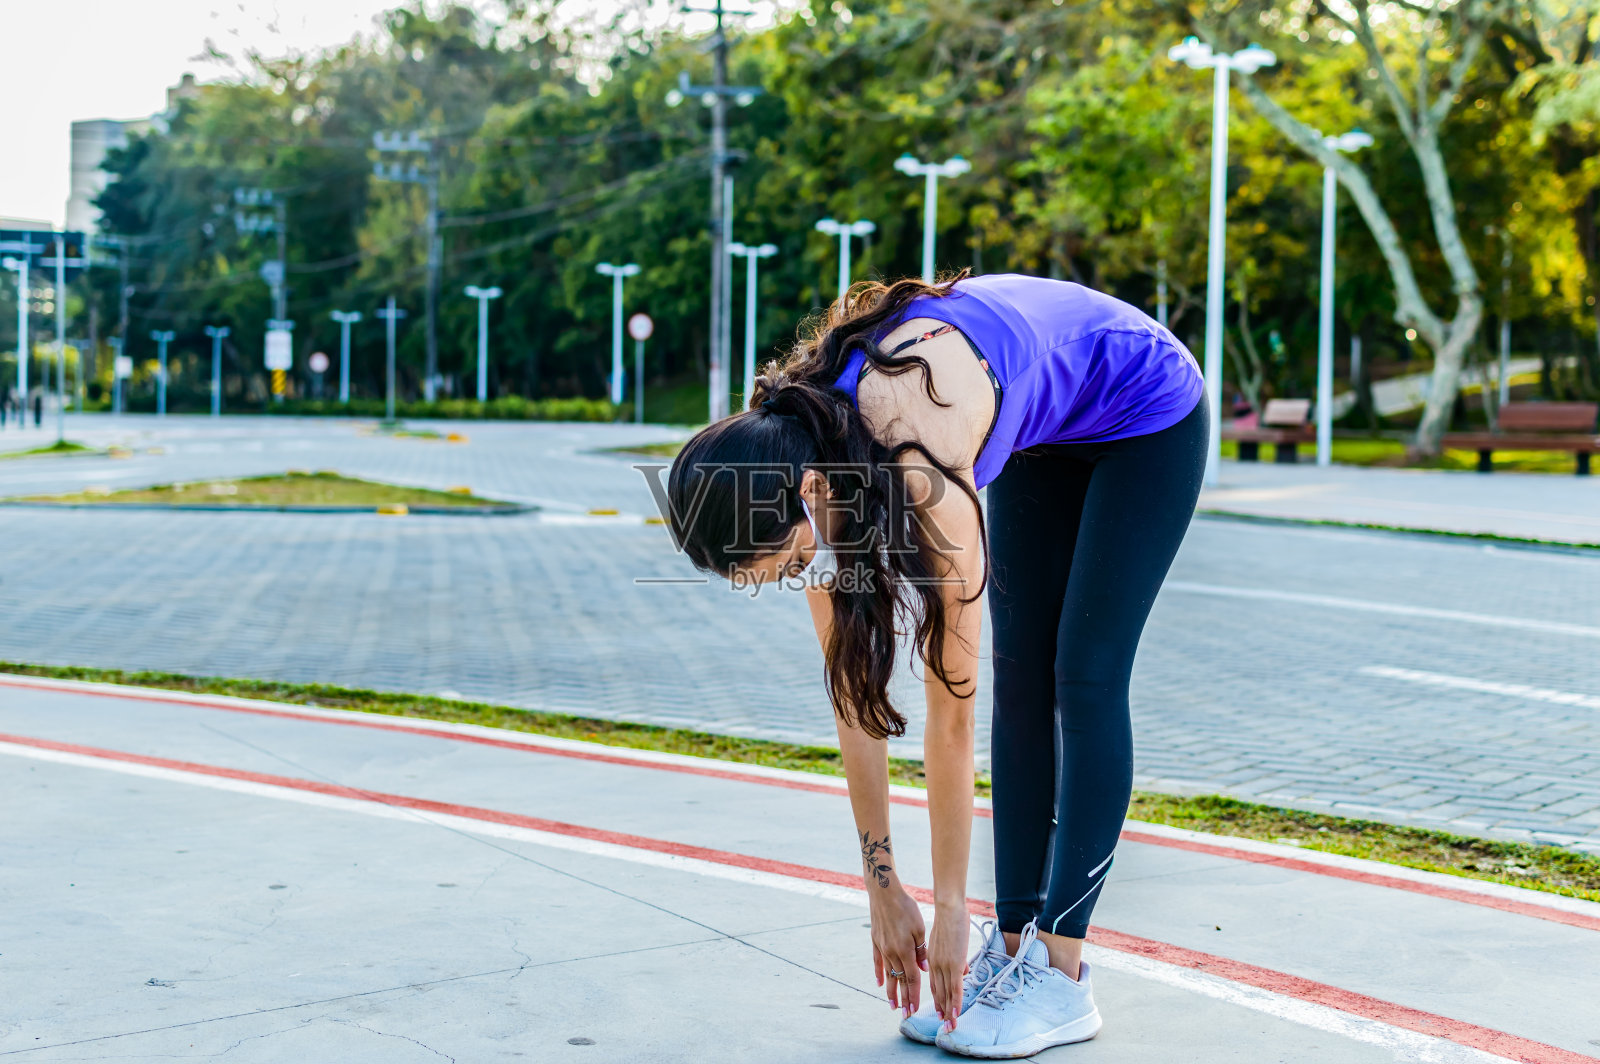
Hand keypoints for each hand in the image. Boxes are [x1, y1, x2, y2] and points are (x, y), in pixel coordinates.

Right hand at [868, 884, 927, 1017]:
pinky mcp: (876, 942)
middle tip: (905, 1015)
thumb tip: (924, 968)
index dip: (915, 995)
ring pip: (888, 974)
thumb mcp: (919, 927)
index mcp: (905, 950)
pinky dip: (878, 974)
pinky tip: (879, 983)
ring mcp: (882, 948)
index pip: (912, 978)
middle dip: (903, 999)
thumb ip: (922, 950)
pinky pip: (877, 962)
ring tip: (892, 1005)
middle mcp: (892, 953)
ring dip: (891, 991)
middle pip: (899, 981)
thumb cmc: (905, 908)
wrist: (884, 893)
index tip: (916, 1009)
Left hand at [927, 904, 968, 1030]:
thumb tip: (963, 970)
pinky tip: (955, 1013)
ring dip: (948, 1011)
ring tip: (950, 1026)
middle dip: (942, 1010)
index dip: (938, 999)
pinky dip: (955, 1002)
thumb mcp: (947, 941)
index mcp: (932, 960)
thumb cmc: (950, 920)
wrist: (948, 909)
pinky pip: (954, 987)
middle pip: (939, 992)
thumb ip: (953, 957)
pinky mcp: (954, 964)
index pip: (935, 984)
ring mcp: (944, 966)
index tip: (940, 1011)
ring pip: (946, 993)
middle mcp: (935, 965)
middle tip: (944, 1025)